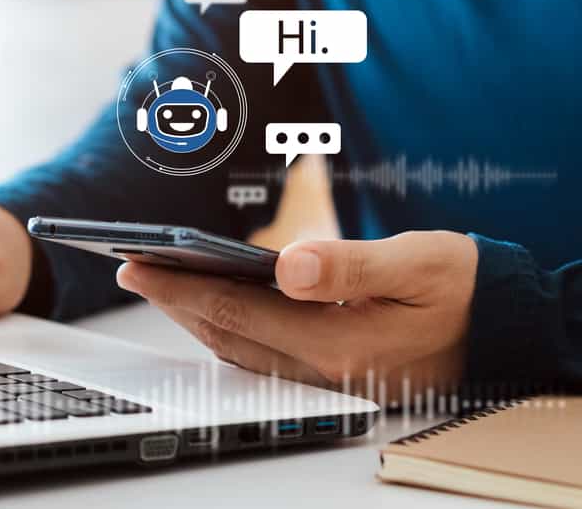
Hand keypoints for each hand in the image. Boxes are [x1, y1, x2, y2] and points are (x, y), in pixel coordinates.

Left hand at [116, 231, 478, 399]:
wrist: (506, 329)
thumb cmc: (465, 288)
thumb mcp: (418, 263)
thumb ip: (351, 266)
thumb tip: (287, 263)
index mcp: (337, 342)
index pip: (235, 310)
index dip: (180, 286)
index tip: (138, 263)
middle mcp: (322, 367)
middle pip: (226, 332)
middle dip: (173, 300)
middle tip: (131, 267)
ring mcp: (325, 374)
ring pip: (239, 346)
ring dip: (194, 315)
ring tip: (160, 282)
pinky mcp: (330, 367)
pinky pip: (262, 351)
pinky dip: (227, 325)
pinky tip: (213, 304)